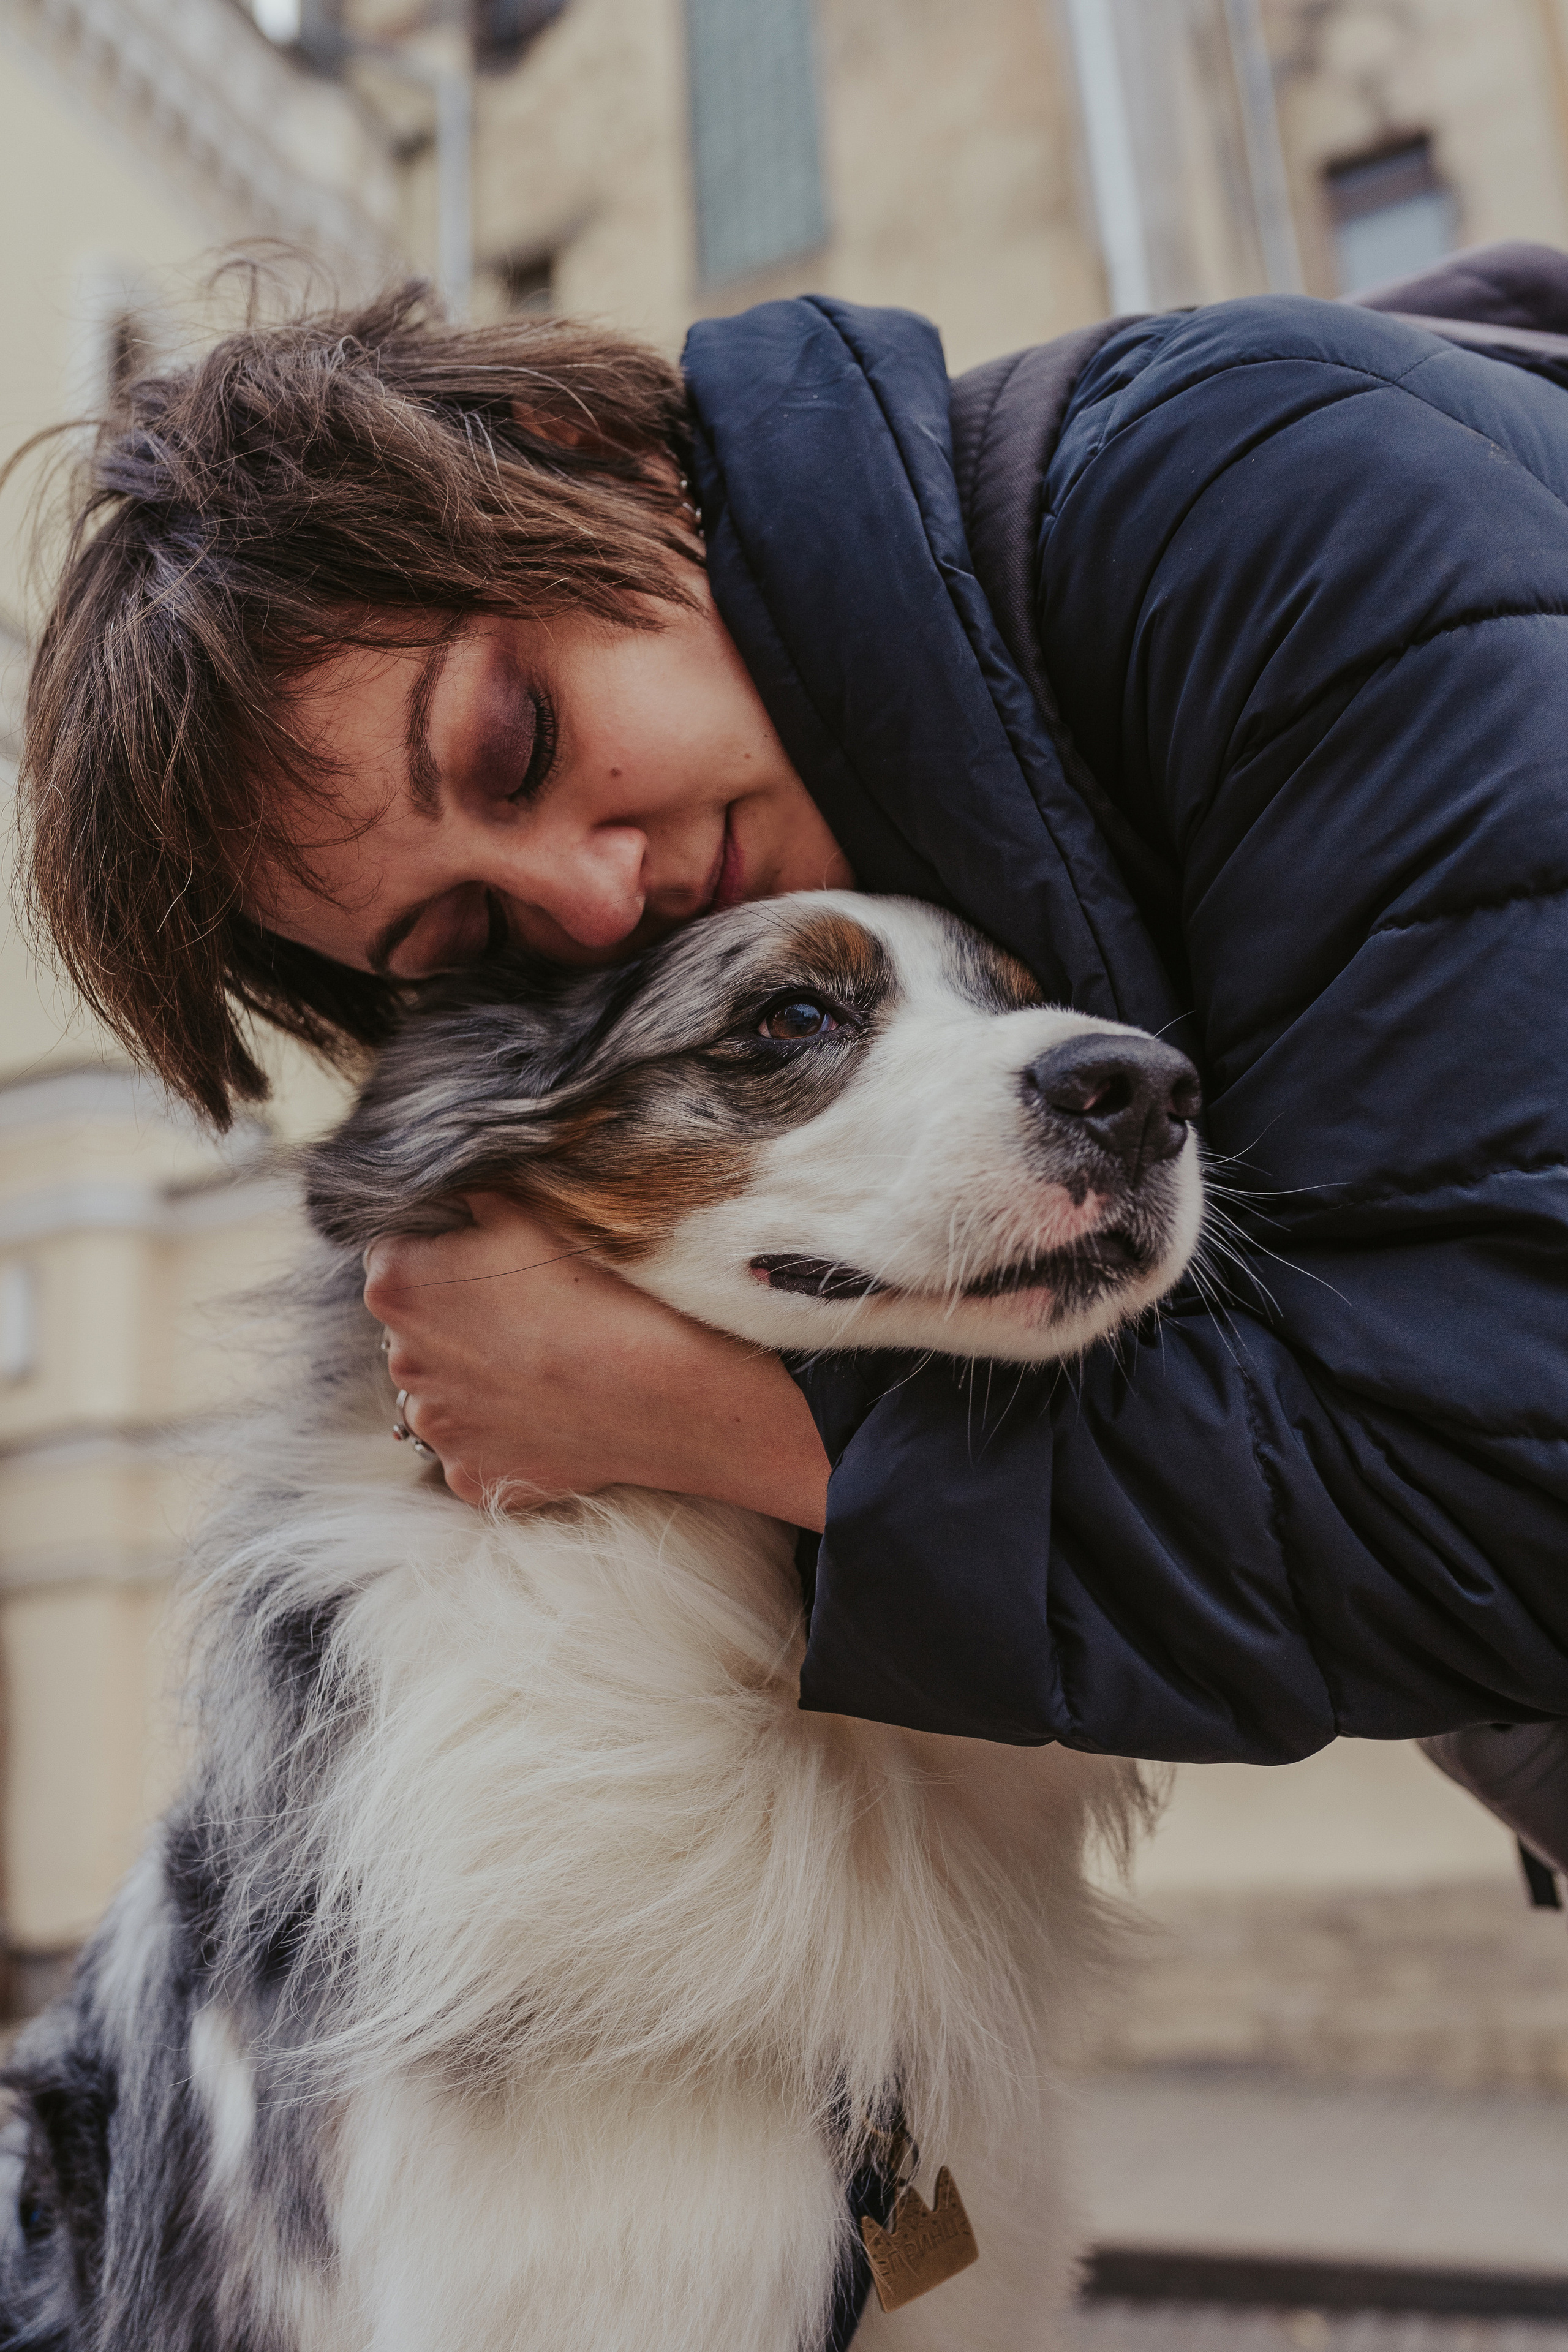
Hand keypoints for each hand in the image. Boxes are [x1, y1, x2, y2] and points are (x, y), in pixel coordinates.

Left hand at [363, 1194, 829, 1525]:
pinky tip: (551, 1413)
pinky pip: (476, 1449)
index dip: (442, 1251)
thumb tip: (460, 1196)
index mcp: (397, 1286)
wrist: (657, 1389)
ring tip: (544, 1364)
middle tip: (528, 1312)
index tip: (490, 1257)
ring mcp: (436, 1427)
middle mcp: (400, 1361)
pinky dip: (504, 1434)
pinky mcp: (471, 1476)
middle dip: (457, 1318)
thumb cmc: (595, 1290)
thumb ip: (475, 1198)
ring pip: (444, 1391)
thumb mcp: (529, 1213)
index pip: (394, 1255)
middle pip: (418, 1328)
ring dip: (477, 1379)